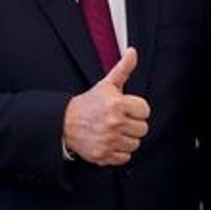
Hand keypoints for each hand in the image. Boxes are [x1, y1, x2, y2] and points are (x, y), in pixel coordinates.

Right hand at [63, 48, 150, 165]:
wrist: (65, 122)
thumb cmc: (90, 103)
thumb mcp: (107, 84)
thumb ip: (123, 69)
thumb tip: (132, 52)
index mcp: (117, 104)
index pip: (145, 111)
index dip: (137, 109)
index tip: (128, 109)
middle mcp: (114, 123)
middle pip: (143, 129)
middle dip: (133, 124)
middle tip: (121, 120)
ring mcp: (109, 140)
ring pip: (135, 143)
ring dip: (127, 138)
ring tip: (116, 131)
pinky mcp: (104, 154)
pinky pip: (125, 157)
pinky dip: (119, 152)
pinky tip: (111, 142)